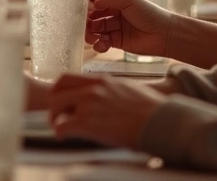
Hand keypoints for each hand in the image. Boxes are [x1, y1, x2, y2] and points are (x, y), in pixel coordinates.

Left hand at [48, 73, 165, 148]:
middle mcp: (92, 89)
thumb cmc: (152, 110)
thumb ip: (112, 90)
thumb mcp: (128, 90)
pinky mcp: (88, 122)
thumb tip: (109, 97)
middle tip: (57, 117)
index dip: (59, 91)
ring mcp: (89, 104)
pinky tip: (63, 137)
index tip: (61, 101)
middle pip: (56, 91)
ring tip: (61, 128)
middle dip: (54, 105)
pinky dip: (60, 133)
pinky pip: (62, 126)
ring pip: (55, 107)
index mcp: (101, 80)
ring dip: (55, 119)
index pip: (66, 78)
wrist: (162, 121)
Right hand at [84, 0, 172, 57]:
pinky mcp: (118, 43)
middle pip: (94, 18)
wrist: (165, 34)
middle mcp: (114, 15)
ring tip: (92, 38)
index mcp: (116, 3)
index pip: (97, 3)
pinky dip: (99, 44)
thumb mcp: (128, 1)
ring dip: (91, 34)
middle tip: (84, 26)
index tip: (79, 9)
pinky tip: (101, 45)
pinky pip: (103, 43)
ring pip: (96, 31)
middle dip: (87, 22)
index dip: (88, 5)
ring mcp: (115, 29)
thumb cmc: (150, 14)